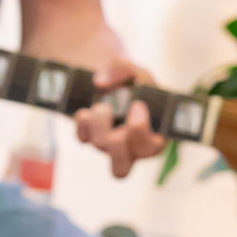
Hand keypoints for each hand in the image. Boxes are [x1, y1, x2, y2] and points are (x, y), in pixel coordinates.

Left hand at [73, 61, 165, 177]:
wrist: (115, 81)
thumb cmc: (134, 82)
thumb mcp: (136, 71)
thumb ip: (123, 69)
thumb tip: (99, 82)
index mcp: (154, 134)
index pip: (151, 148)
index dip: (141, 132)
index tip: (137, 105)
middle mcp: (131, 147)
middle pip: (122, 167)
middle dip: (114, 141)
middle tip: (113, 112)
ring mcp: (110, 145)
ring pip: (101, 148)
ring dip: (97, 125)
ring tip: (100, 105)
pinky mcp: (91, 137)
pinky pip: (83, 137)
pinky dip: (82, 122)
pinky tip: (87, 108)